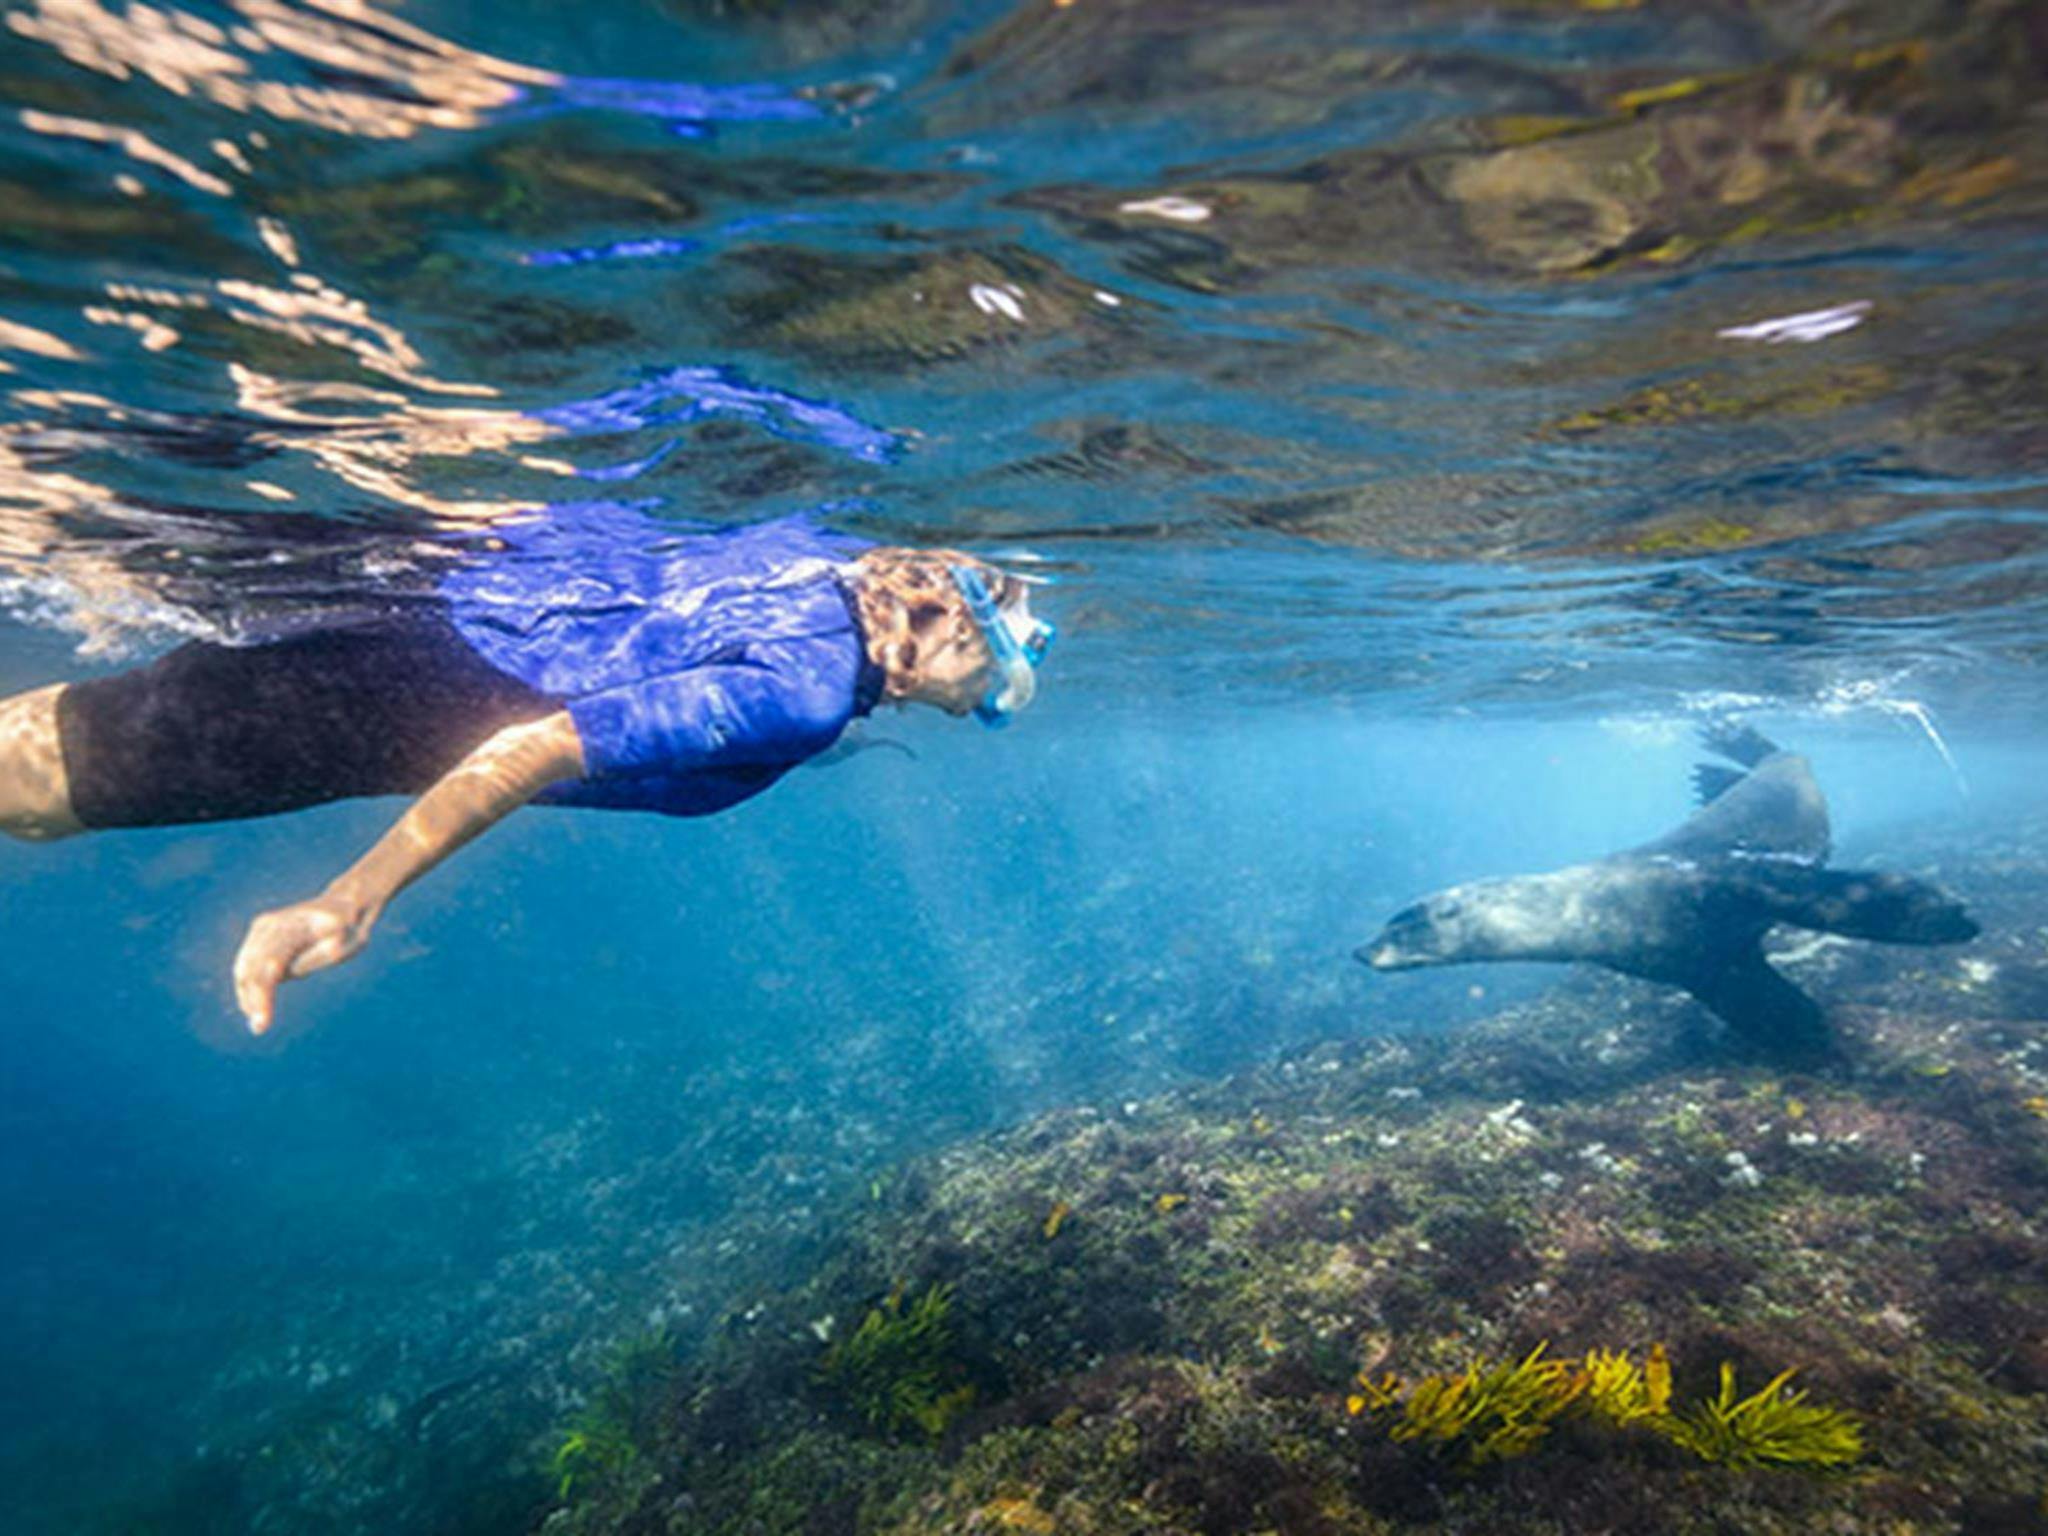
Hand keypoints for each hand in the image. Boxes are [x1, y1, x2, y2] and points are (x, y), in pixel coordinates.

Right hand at [233, 891, 376, 1035]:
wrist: (343, 906)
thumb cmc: (348, 929)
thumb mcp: (345, 945)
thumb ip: (313, 957)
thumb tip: (278, 973)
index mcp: (295, 926)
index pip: (271, 965)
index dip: (262, 996)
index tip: (262, 1024)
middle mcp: (271, 925)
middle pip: (252, 968)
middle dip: (252, 1000)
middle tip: (259, 1027)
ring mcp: (262, 928)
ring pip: (244, 967)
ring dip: (247, 995)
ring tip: (258, 1021)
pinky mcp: (259, 934)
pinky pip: (246, 963)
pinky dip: (247, 986)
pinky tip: (254, 1005)